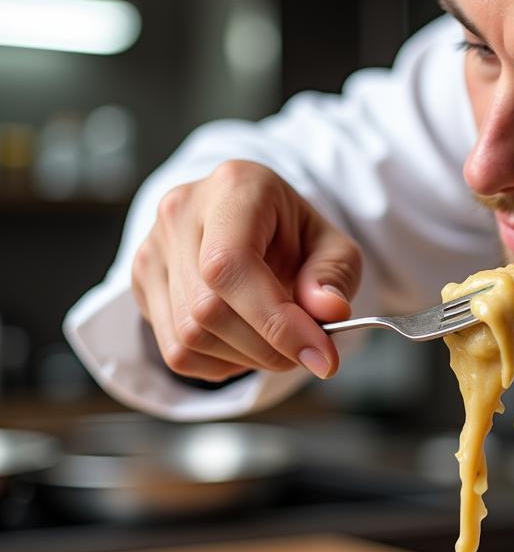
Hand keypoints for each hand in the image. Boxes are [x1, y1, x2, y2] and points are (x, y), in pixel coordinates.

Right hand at [131, 160, 360, 381]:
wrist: (254, 225)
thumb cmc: (294, 236)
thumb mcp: (333, 247)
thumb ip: (335, 276)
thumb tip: (328, 312)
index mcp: (235, 187)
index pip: (231, 264)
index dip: (275, 320)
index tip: (319, 355)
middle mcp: (181, 212)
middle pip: (209, 309)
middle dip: (267, 348)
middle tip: (306, 353)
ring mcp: (153, 248)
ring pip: (189, 336)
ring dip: (246, 358)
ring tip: (276, 342)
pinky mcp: (141, 283)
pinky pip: (176, 351)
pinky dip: (220, 364)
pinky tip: (245, 343)